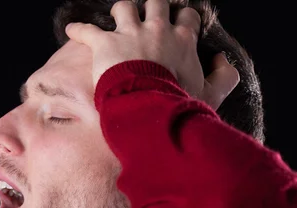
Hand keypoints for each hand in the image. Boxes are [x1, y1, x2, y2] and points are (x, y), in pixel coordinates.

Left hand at [65, 0, 238, 109]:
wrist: (149, 108)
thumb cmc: (179, 102)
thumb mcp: (211, 94)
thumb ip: (225, 77)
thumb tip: (223, 62)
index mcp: (182, 38)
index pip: (187, 16)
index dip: (183, 19)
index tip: (180, 25)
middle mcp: (157, 29)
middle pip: (156, 3)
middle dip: (153, 7)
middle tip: (148, 17)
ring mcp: (129, 34)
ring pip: (124, 7)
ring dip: (120, 11)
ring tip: (116, 18)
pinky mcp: (105, 44)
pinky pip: (87, 30)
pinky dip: (78, 30)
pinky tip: (71, 30)